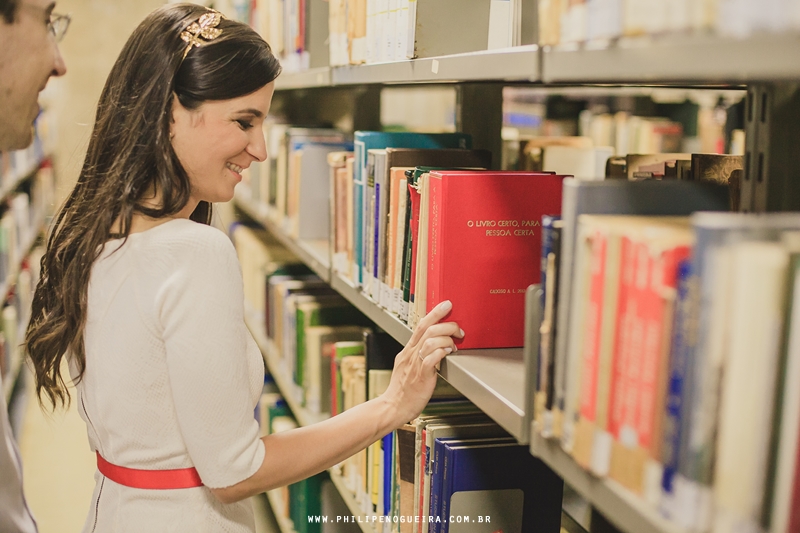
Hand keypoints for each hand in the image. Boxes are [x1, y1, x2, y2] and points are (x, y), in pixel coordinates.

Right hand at [380, 300, 463, 425]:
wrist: (393, 407)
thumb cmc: (402, 391)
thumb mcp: (407, 367)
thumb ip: (418, 355)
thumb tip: (434, 347)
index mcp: (407, 350)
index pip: (420, 325)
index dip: (434, 313)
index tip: (446, 305)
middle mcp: (410, 354)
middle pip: (427, 329)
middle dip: (446, 324)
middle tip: (458, 329)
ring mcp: (415, 364)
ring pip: (430, 340)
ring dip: (447, 338)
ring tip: (454, 345)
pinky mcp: (421, 376)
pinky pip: (431, 358)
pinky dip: (442, 352)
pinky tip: (448, 353)